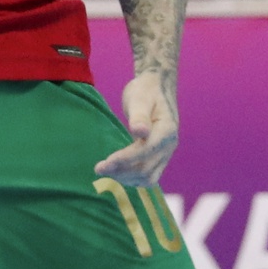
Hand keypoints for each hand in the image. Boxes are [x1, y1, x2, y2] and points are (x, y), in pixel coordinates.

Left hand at [95, 70, 178, 185]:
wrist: (156, 89)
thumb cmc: (145, 91)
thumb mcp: (140, 98)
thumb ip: (140, 116)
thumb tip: (139, 132)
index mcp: (166, 130)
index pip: (146, 151)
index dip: (125, 160)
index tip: (105, 163)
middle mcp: (169, 145)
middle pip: (147, 169)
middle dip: (122, 172)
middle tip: (98, 169)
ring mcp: (165, 153)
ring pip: (148, 177)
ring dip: (126, 179)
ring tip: (105, 172)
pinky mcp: (159, 157)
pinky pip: (148, 176)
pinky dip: (132, 178)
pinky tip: (116, 173)